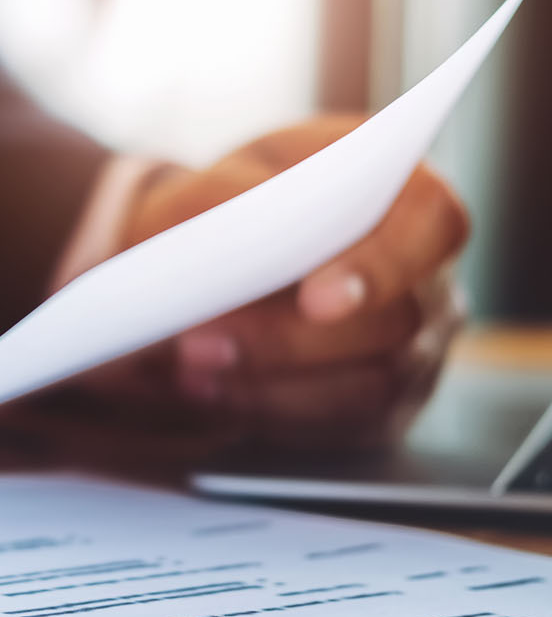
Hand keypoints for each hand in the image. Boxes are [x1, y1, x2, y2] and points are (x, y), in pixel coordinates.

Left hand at [110, 116, 468, 446]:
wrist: (207, 268)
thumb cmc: (222, 214)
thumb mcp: (210, 190)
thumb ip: (223, 203)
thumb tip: (228, 244)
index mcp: (403, 195)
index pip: (430, 221)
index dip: (380, 265)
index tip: (317, 301)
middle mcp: (426, 274)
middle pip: (396, 321)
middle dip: (288, 340)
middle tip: (198, 345)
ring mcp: (416, 347)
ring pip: (370, 386)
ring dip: (269, 385)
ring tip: (187, 371)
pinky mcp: (383, 406)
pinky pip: (342, 426)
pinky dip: (269, 413)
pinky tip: (208, 394)